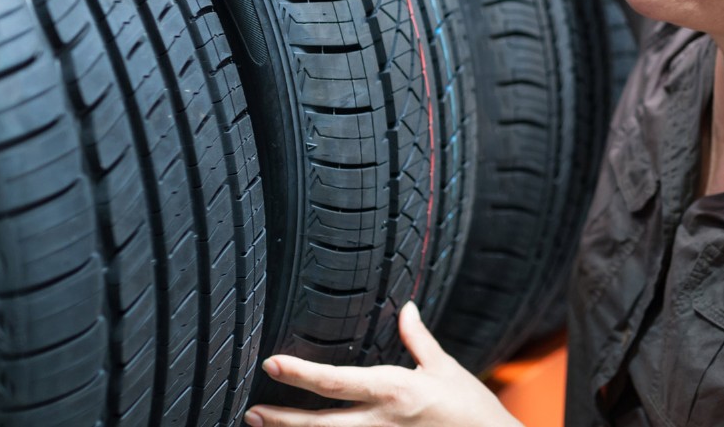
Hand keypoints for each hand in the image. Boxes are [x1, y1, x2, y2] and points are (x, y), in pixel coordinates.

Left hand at [243, 302, 522, 426]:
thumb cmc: (472, 408)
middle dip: (282, 418)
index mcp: (396, 391)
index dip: (301, 374)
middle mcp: (382, 422)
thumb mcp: (445, 369)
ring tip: (263, 424)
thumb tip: (406, 309)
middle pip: (320, 424)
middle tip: (252, 410)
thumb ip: (419, 340)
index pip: (337, 383)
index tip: (273, 364)